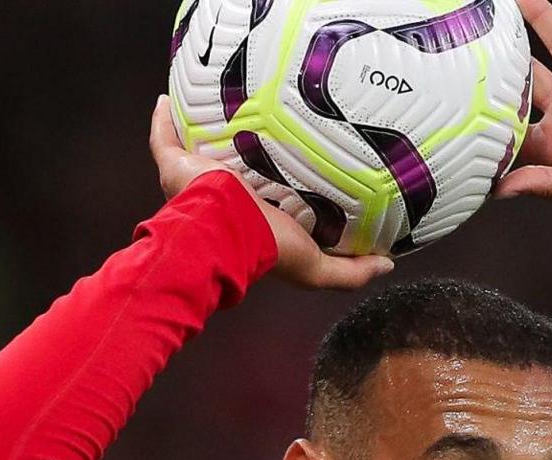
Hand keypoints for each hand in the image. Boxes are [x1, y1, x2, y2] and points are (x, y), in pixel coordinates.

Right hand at [149, 97, 391, 290]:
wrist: (223, 233)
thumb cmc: (266, 250)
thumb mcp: (317, 268)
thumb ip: (352, 270)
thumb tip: (388, 262)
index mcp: (256, 216)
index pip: (271, 196)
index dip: (285, 181)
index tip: (307, 159)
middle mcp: (227, 198)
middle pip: (236, 167)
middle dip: (246, 148)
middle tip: (269, 120)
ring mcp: (199, 180)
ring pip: (200, 148)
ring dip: (206, 129)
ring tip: (223, 100)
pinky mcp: (177, 166)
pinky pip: (165, 136)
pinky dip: (163, 118)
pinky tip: (168, 97)